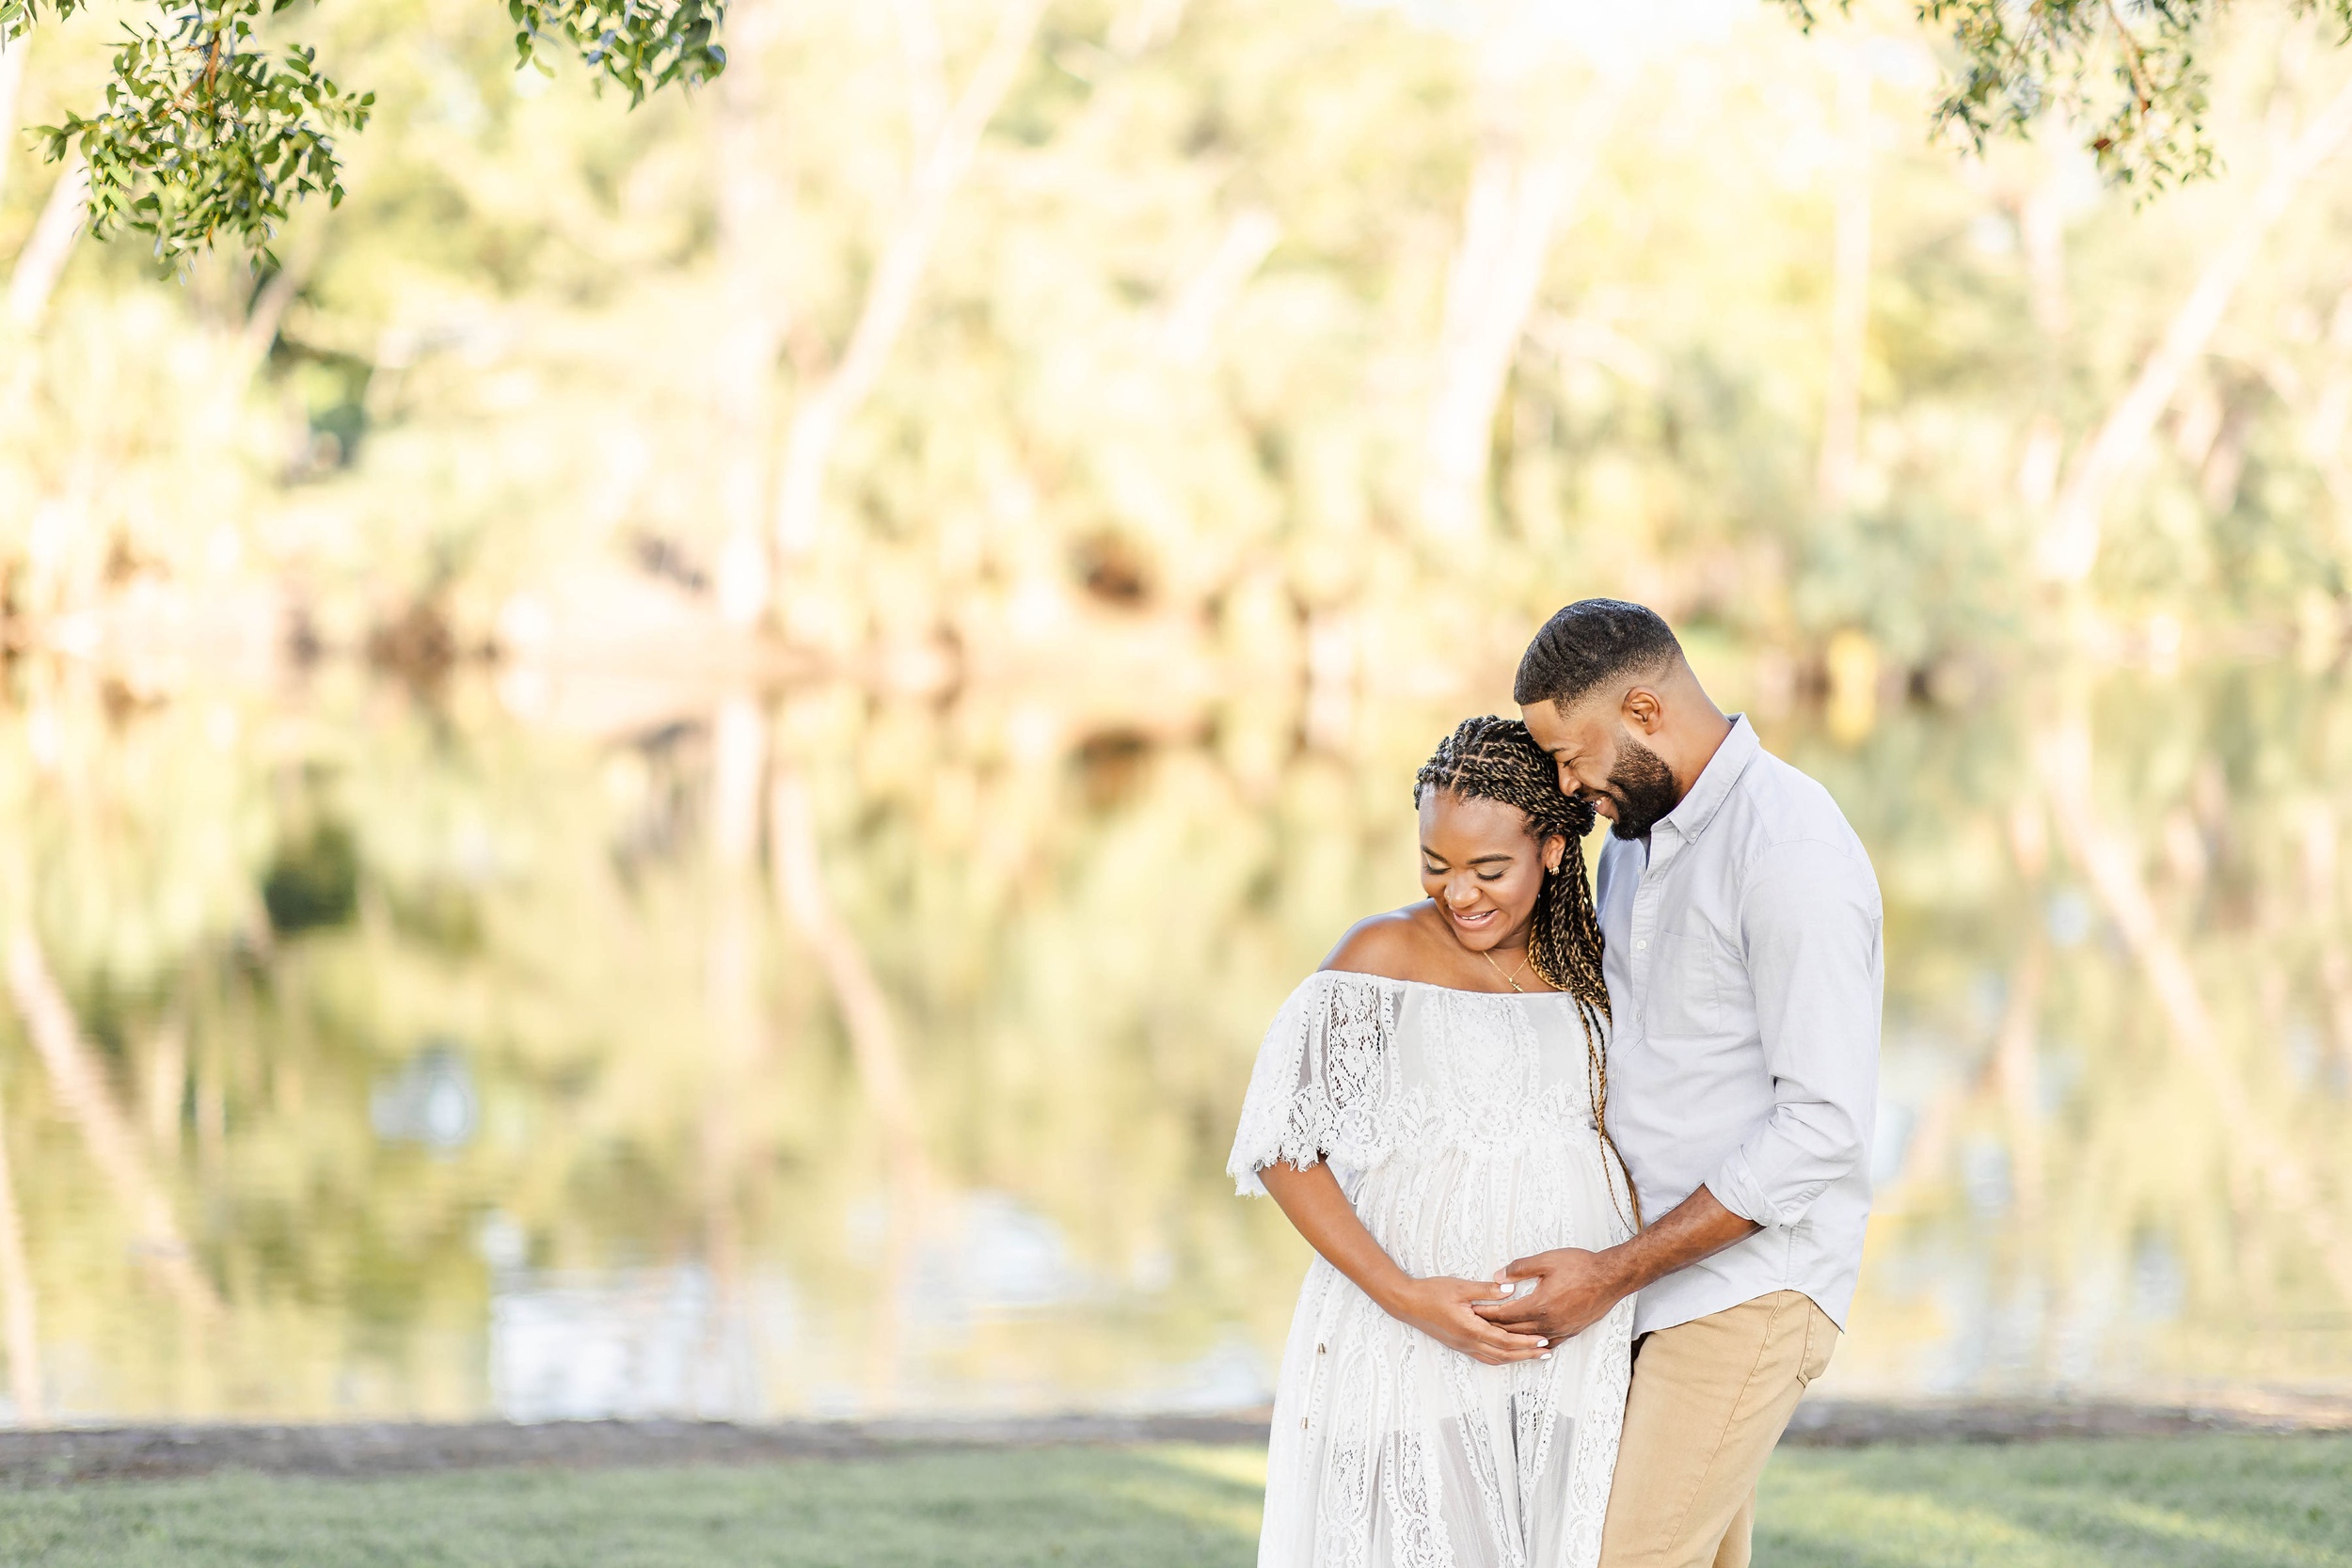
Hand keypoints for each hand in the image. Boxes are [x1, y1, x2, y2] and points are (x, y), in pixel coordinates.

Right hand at [1378, 1276, 1554, 1364]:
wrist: (1406, 1303)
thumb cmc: (1431, 1293)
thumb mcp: (1460, 1287)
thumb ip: (1487, 1290)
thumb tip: (1511, 1288)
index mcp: (1470, 1329)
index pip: (1505, 1341)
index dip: (1526, 1342)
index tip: (1543, 1339)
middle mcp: (1468, 1342)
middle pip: (1504, 1354)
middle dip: (1527, 1354)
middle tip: (1546, 1352)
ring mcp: (1463, 1346)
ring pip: (1495, 1359)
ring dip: (1516, 1358)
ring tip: (1533, 1354)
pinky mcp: (1459, 1345)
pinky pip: (1485, 1357)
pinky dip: (1501, 1357)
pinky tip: (1508, 1353)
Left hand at [1469, 1248, 1628, 1341]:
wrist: (1611, 1277)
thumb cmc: (1582, 1267)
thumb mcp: (1547, 1260)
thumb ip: (1520, 1268)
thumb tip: (1498, 1276)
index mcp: (1539, 1305)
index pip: (1505, 1314)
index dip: (1487, 1313)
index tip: (1473, 1311)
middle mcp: (1548, 1322)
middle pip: (1513, 1330)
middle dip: (1493, 1327)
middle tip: (1477, 1324)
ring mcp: (1560, 1330)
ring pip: (1529, 1339)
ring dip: (1511, 1337)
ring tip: (1496, 1333)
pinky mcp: (1571, 1332)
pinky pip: (1548, 1343)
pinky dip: (1534, 1344)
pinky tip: (1528, 1344)